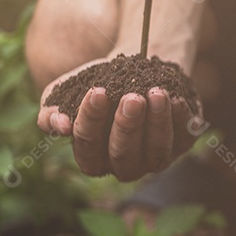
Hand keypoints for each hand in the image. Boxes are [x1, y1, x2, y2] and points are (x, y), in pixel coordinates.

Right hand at [38, 59, 198, 181]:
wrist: (139, 68)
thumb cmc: (100, 84)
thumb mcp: (69, 92)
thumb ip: (52, 110)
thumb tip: (59, 125)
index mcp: (94, 159)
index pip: (88, 148)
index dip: (90, 122)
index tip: (96, 91)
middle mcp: (126, 166)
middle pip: (123, 154)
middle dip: (128, 126)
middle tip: (132, 98)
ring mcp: (157, 158)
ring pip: (157, 151)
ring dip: (158, 122)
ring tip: (156, 94)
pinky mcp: (183, 144)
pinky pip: (184, 138)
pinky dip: (181, 119)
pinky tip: (176, 98)